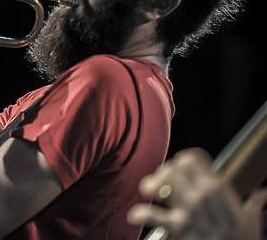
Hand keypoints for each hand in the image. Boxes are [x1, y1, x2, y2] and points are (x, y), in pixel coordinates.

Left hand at [128, 148, 266, 239]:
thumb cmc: (244, 239)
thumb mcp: (253, 218)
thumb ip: (254, 202)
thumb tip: (262, 194)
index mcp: (218, 187)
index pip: (192, 158)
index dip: (181, 161)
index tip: (177, 168)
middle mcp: (202, 194)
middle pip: (172, 168)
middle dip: (163, 173)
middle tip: (160, 182)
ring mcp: (189, 210)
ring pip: (161, 183)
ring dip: (150, 186)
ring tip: (147, 192)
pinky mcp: (179, 227)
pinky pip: (153, 216)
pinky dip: (140, 214)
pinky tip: (135, 215)